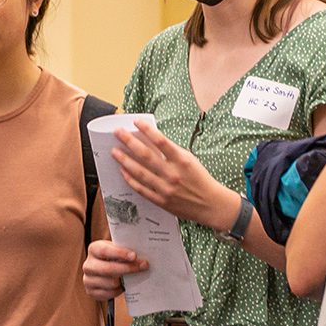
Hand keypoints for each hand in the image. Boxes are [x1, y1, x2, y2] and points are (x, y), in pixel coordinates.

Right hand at [82, 239, 147, 302]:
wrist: (106, 270)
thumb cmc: (115, 258)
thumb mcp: (118, 249)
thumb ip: (126, 250)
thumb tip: (143, 253)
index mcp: (94, 249)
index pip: (105, 251)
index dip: (120, 253)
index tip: (134, 256)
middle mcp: (88, 265)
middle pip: (108, 269)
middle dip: (128, 268)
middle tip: (143, 266)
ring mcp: (88, 279)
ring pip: (111, 283)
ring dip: (124, 281)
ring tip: (132, 277)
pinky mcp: (91, 292)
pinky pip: (109, 294)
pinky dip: (119, 290)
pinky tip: (123, 285)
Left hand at [114, 124, 237, 229]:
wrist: (210, 204)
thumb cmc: (200, 179)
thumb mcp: (190, 160)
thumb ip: (172, 152)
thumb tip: (151, 141)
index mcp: (182, 160)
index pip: (161, 141)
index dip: (147, 130)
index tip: (136, 122)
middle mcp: (173, 174)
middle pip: (146, 155)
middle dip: (129, 142)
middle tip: (118, 133)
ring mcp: (166, 188)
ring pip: (140, 172)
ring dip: (125, 160)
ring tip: (115, 152)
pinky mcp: (161, 201)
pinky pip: (141, 189)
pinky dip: (131, 179)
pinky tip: (123, 171)